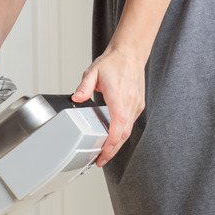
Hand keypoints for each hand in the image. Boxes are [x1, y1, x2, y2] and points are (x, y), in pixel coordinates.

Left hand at [71, 47, 145, 166]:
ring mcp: (136, 105)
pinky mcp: (137, 106)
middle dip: (112, 149)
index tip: (104, 149)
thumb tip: (77, 98)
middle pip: (124, 132)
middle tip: (100, 160)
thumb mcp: (93, 71)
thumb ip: (84, 86)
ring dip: (116, 144)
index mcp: (119, 94)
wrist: (130, 54)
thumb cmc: (113, 63)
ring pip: (128, 131)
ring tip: (104, 154)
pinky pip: (130, 125)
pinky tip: (112, 141)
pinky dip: (121, 135)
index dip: (112, 138)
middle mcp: (130, 102)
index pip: (118, 121)